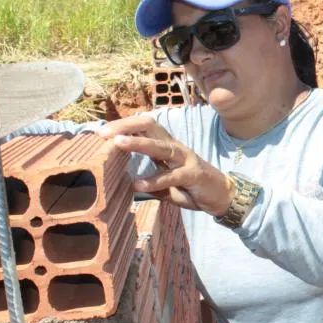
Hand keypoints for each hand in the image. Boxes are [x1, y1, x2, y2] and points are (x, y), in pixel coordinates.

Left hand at [97, 116, 231, 215]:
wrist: (221, 195)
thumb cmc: (191, 188)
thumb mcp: (166, 185)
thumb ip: (150, 182)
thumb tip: (128, 185)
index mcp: (166, 146)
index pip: (143, 127)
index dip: (123, 126)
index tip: (101, 132)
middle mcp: (175, 147)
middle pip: (150, 126)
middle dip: (126, 127)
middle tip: (104, 134)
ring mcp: (186, 159)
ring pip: (160, 146)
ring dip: (138, 143)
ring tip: (118, 144)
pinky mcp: (194, 173)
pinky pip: (172, 175)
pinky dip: (155, 179)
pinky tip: (138, 184)